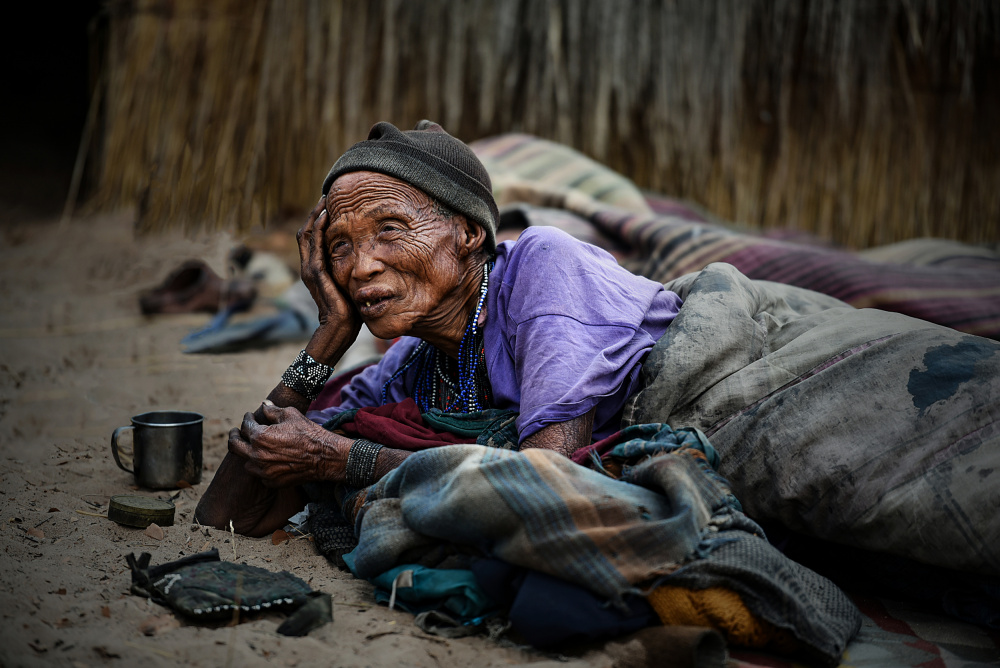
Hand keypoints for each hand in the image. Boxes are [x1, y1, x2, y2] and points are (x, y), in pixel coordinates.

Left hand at [228, 401, 348, 486]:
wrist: (325, 456)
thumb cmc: (309, 433)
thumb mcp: (291, 415)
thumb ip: (272, 410)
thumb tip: (264, 404)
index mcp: (260, 437)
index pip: (245, 426)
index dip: (247, 418)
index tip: (249, 416)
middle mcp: (257, 456)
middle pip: (234, 447)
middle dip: (233, 436)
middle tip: (235, 432)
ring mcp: (263, 471)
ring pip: (246, 463)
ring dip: (248, 454)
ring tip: (253, 448)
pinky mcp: (272, 482)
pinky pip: (260, 474)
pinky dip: (262, 467)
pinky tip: (268, 461)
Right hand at [297, 196, 360, 358]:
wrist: (339, 329)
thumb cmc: (349, 311)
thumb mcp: (350, 284)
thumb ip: (351, 270)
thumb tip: (367, 257)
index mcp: (316, 268)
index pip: (313, 237)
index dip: (318, 219)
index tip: (330, 203)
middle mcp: (309, 266)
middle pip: (307, 231)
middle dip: (315, 211)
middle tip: (326, 194)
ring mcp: (310, 269)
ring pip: (307, 234)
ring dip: (314, 214)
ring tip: (324, 199)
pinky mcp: (316, 274)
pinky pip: (314, 245)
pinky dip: (317, 228)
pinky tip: (325, 216)